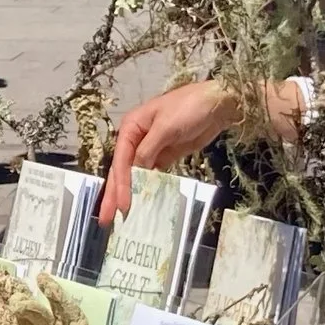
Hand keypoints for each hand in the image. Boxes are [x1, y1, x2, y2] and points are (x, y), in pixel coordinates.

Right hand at [103, 80, 241, 215]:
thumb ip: (148, 150)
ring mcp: (150, 149)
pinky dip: (146, 190)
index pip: (121, 161)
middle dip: (114, 195)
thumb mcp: (166, 127)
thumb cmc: (189, 107)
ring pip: (135, 176)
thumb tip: (136, 173)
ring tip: (121, 218)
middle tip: (107, 220)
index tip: (124, 206)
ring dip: (129, 195)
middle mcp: (136, 139)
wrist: (217, 103)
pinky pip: (152, 177)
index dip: (121, 185)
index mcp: (131, 127)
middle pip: (122, 171)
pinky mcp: (164, 157)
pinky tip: (142, 205)